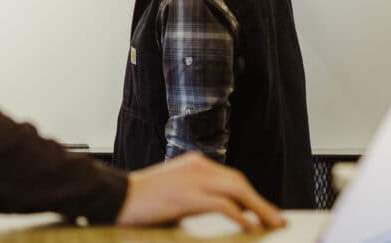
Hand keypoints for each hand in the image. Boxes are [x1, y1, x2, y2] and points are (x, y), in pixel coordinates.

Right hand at [115, 152, 285, 231]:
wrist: (114, 196)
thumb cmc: (141, 200)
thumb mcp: (174, 192)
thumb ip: (197, 197)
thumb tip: (227, 213)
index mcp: (193, 163)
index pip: (231, 178)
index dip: (252, 195)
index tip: (265, 211)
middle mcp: (196, 166)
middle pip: (239, 182)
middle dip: (260, 202)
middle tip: (276, 220)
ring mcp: (191, 180)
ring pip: (237, 190)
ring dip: (259, 208)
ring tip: (272, 224)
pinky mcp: (186, 196)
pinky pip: (223, 204)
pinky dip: (240, 215)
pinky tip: (250, 226)